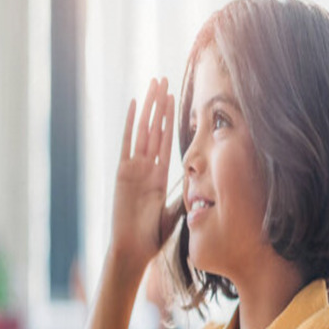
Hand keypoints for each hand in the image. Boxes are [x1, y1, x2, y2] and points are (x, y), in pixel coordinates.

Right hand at [110, 77, 183, 277]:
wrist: (134, 250)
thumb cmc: (152, 237)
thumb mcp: (176, 214)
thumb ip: (186, 198)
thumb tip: (205, 190)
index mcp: (158, 176)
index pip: (166, 141)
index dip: (170, 120)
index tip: (175, 99)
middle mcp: (145, 168)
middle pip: (154, 129)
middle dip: (160, 105)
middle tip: (164, 79)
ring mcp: (133, 168)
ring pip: (143, 130)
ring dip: (150, 106)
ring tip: (155, 83)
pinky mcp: (123, 173)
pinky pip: (128, 143)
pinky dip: (131, 123)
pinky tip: (134, 104)